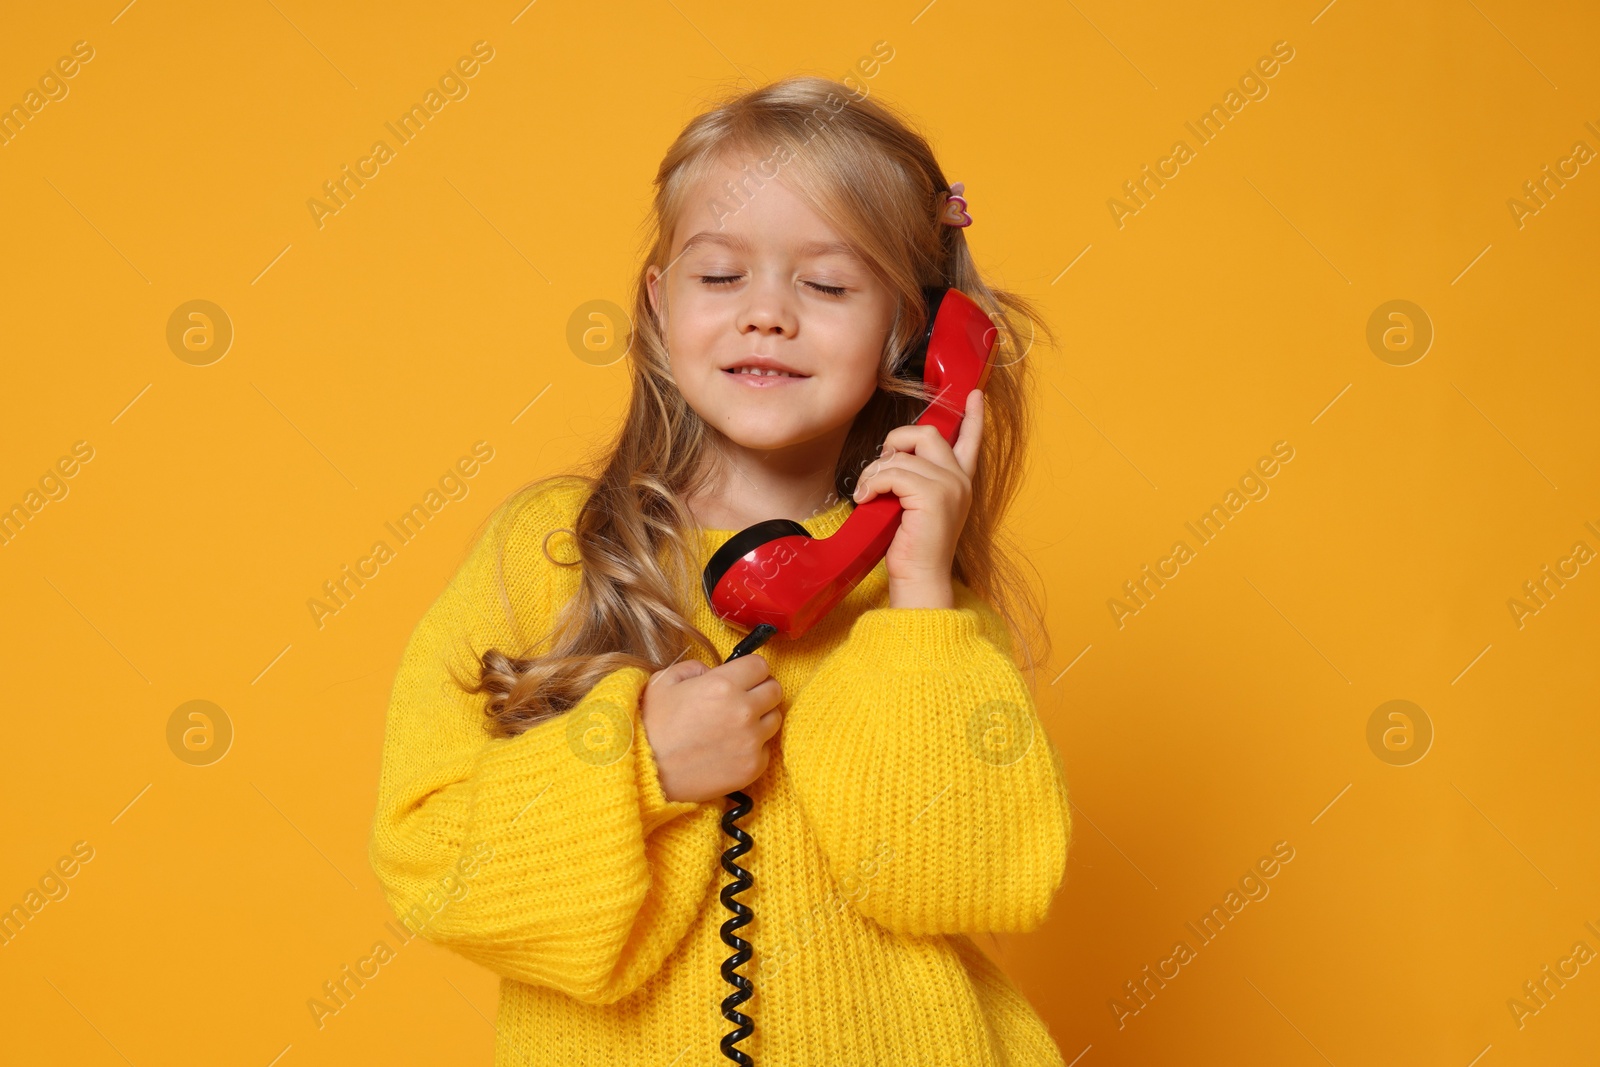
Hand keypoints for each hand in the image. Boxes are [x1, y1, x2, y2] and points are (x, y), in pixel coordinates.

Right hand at [639, 654, 783, 802]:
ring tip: (735, 725)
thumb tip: (713, 671)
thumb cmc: (651, 726)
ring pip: (775, 718)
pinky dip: (753, 746)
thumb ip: (694, 667)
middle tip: (743, 699)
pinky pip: (766, 748)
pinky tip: (731, 748)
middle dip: (760, 690)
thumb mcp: (664, 682)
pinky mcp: (752, 767)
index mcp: (723, 684)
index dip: (751, 670)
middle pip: (775, 690)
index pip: (761, 666)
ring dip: (760, 718)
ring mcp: (751, 741)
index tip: (743, 677)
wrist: (646, 773)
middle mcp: (743, 711)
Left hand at [851, 388, 983, 608]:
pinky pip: (892, 472)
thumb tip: (893, 454)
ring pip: (902, 455)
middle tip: (881, 467)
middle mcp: (960, 480)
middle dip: (897, 441)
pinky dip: (872, 483)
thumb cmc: (912, 548)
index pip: (971, 441)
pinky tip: (866, 500)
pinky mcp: (932, 495)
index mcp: (960, 482)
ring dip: (874, 471)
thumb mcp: (915, 506)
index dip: (973, 417)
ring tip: (867, 494)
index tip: (974, 395)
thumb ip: (914, 480)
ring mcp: (950, 486)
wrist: (920, 580)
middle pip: (927, 434)